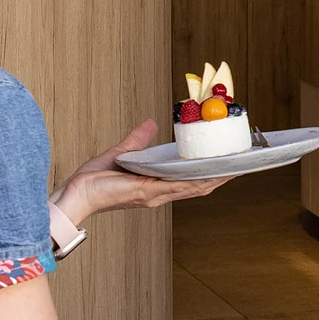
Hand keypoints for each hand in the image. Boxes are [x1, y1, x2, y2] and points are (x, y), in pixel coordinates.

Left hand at [54, 118, 226, 222]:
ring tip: (235, 168)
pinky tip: (210, 175)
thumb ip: (138, 141)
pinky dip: (197, 181)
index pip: (188, 181)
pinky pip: (178, 186)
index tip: (226, 164)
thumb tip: (151, 125)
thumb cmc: (93, 181)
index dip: (209, 174)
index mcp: (155, 186)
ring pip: (194, 187)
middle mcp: (159, 193)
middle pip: (198, 186)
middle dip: (221, 177)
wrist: (77, 193)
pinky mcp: (148, 191)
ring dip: (216, 179)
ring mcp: (155, 194)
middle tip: (241, 165)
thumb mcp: (122, 154)